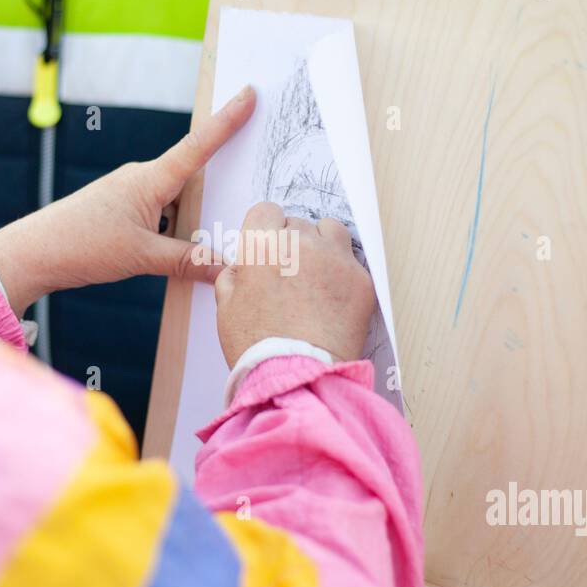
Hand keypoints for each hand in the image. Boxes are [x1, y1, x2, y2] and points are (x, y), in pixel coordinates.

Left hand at [0, 85, 256, 316]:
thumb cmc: (81, 245)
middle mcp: (141, 179)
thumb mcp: (141, 257)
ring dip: (194, 220)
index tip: (250, 93)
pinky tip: (178, 255)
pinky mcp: (121, 211)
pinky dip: (175, 231)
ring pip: (177, 202)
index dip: (227, 121)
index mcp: (149, 179)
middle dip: (219, 188)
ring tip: (207, 247)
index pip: (198, 146)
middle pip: (193, 179)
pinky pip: (161, 215)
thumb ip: (187, 261)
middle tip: (246, 193)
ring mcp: (130, 194)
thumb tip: (226, 268)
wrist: (31, 253)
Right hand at [215, 201, 375, 368]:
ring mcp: (334, 259)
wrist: (296, 376)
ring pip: (331, 231)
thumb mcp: (226, 307)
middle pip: (298, 224)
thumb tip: (242, 267)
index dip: (266, 231)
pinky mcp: (360, 280)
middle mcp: (300, 242)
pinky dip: (343, 276)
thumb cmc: (257, 346)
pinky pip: (351, 263)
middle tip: (291, 276)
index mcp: (261, 244)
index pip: (266, 211)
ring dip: (323, 246)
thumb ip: (232, 275)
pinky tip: (332, 301)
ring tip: (316, 278)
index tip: (269, 249)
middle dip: (293, 244)